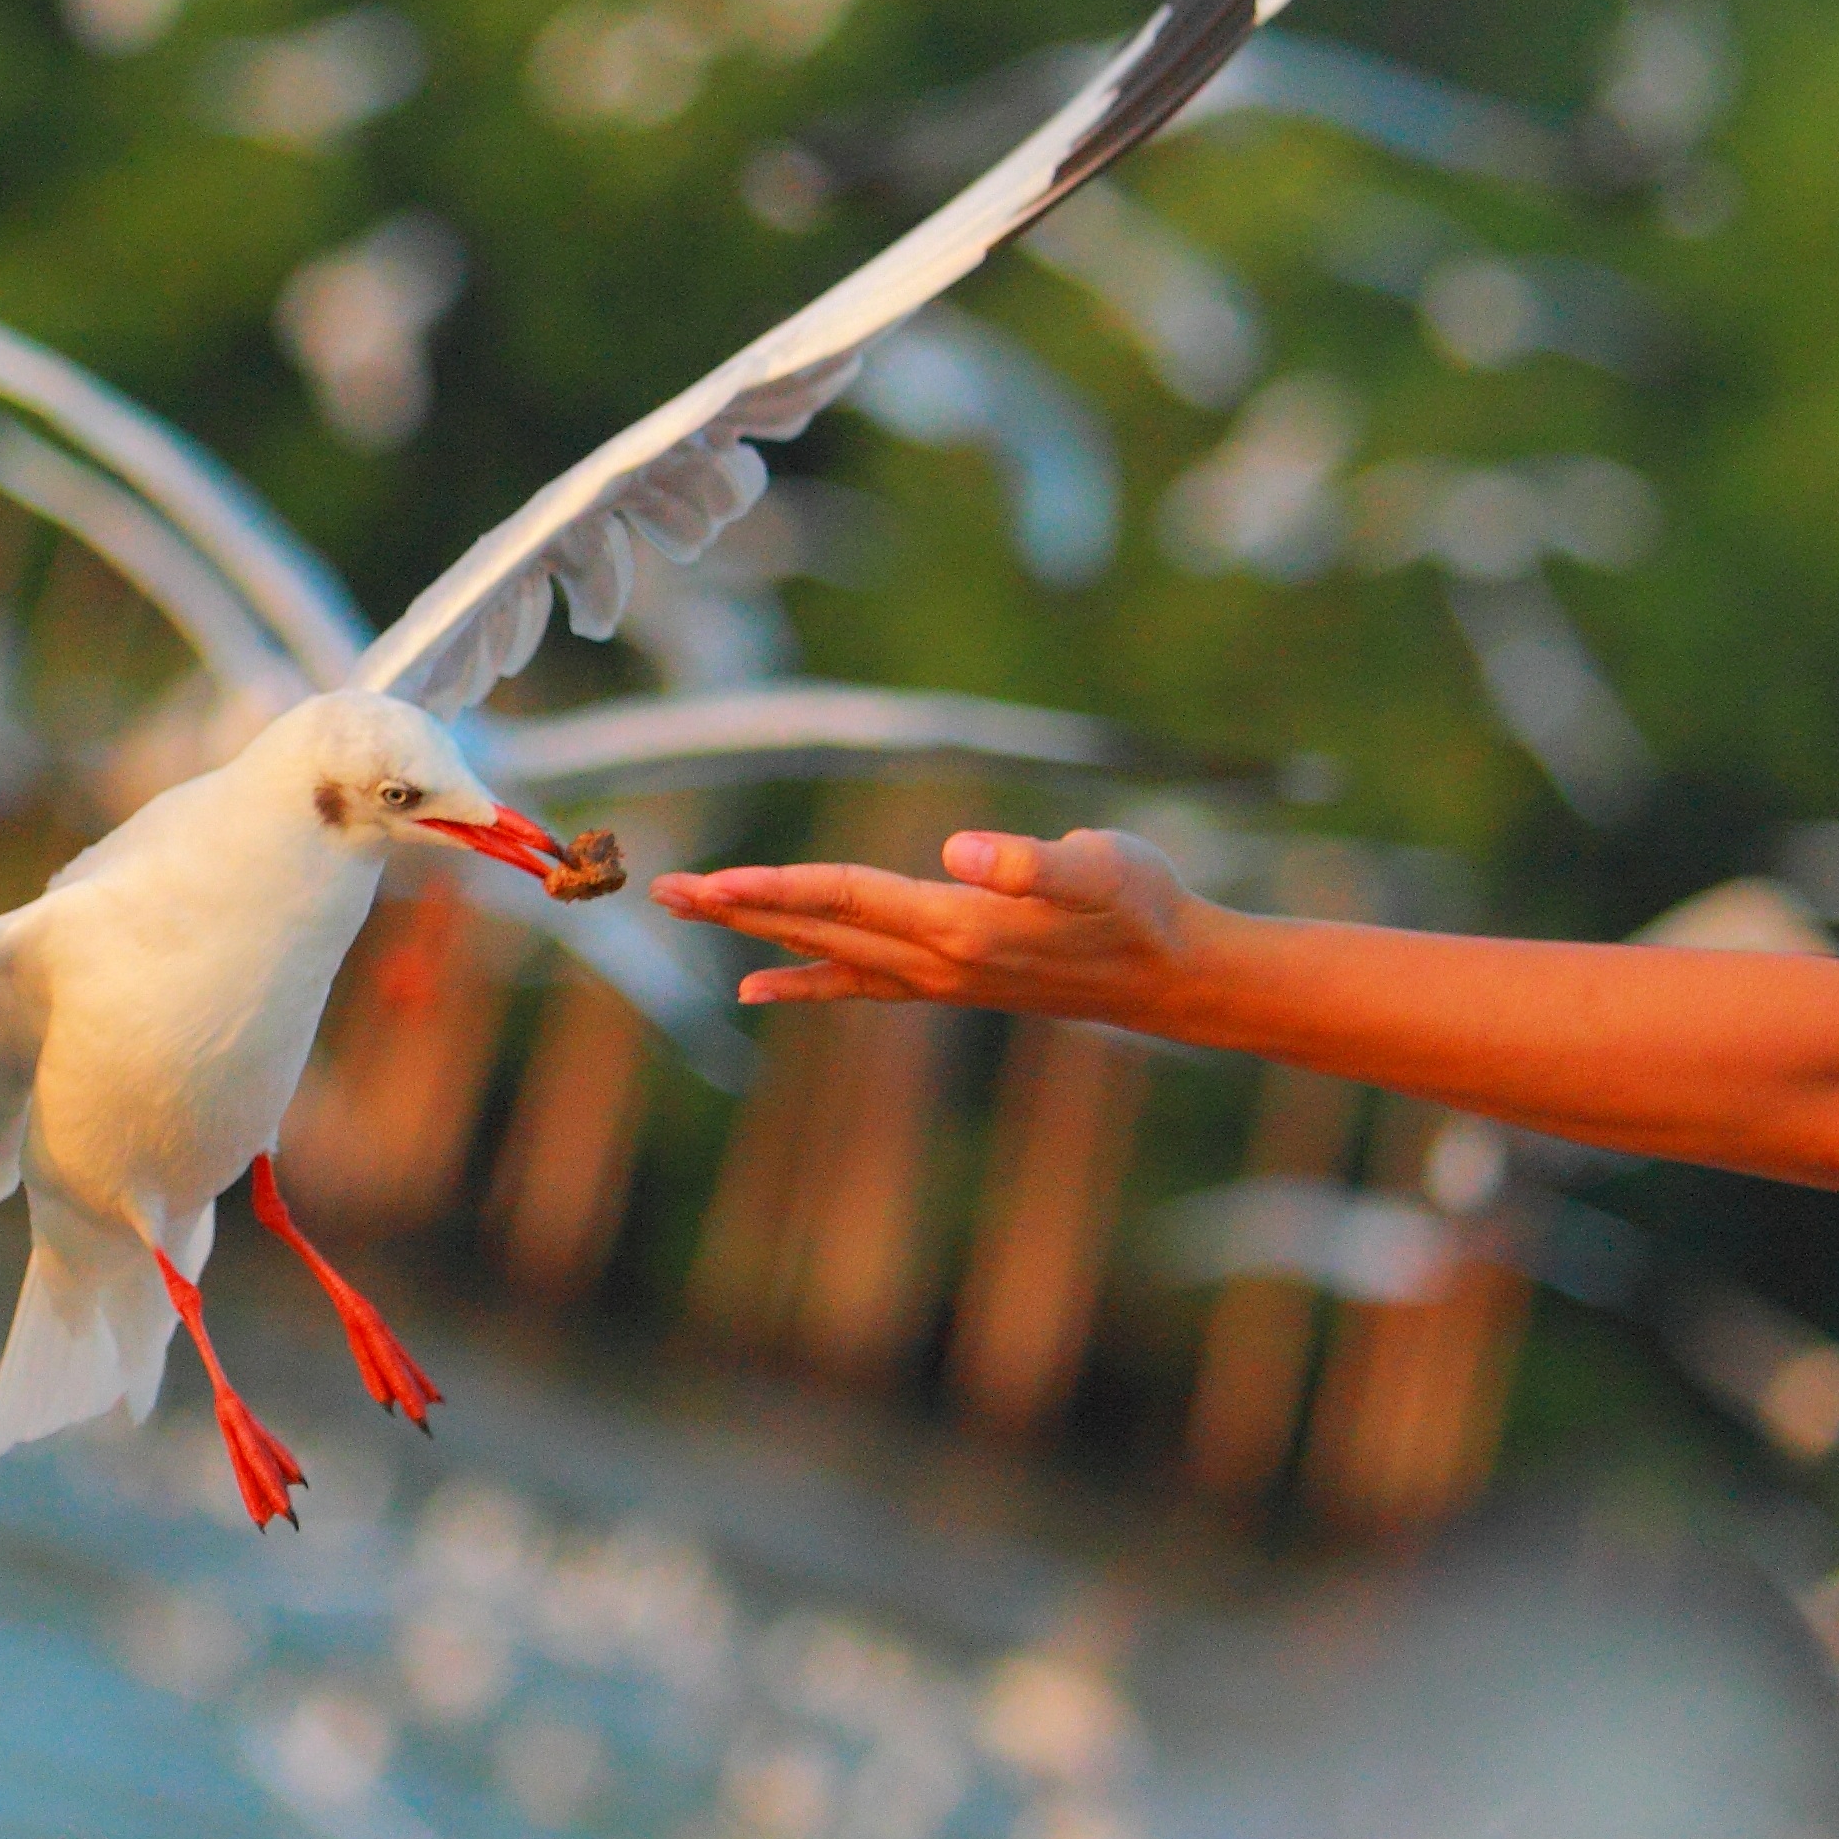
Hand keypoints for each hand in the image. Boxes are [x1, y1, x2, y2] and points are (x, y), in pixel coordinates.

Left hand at [650, 827, 1213, 1027]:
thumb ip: (1033, 860)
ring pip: (823, 950)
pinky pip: (856, 981)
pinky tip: (758, 985)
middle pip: (814, 926)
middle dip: (736, 910)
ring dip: (754, 932)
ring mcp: (936, 978)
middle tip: (661, 891)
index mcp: (959, 925)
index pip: (846, 898)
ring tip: (690, 912)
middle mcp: (934, 960)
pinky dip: (802, 979)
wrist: (1176, 976)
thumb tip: (963, 853)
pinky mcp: (946, 981)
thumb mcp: (1100, 866)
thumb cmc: (1143, 905)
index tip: (712, 882)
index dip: (776, 887)